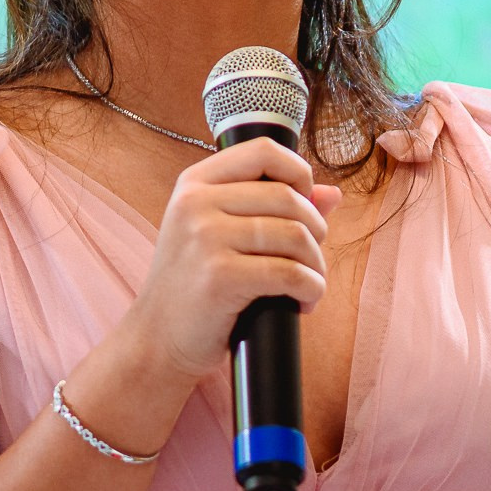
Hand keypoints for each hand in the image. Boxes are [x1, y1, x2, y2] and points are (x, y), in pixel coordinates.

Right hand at [123, 137, 343, 384]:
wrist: (157, 339)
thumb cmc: (195, 285)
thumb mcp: (221, 234)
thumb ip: (271, 207)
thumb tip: (332, 193)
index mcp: (195, 183)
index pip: (264, 151)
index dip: (298, 173)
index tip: (305, 206)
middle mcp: (195, 202)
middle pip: (287, 196)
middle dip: (315, 229)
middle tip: (311, 259)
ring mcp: (204, 237)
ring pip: (294, 234)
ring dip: (315, 264)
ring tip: (309, 284)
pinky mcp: (219, 276)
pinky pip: (289, 273)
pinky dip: (310, 289)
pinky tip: (304, 302)